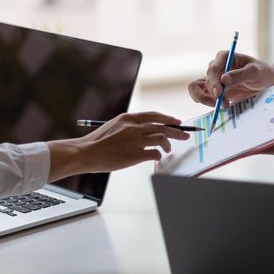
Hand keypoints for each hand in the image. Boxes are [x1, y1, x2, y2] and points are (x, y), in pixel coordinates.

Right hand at [47, 112, 189, 179]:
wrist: (86, 153)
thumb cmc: (98, 143)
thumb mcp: (114, 126)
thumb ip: (129, 126)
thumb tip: (144, 131)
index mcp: (128, 118)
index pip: (154, 115)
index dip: (168, 118)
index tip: (177, 122)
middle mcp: (134, 127)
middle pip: (162, 126)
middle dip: (177, 131)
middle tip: (186, 135)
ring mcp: (135, 140)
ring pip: (162, 139)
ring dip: (168, 144)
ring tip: (168, 149)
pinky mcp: (135, 154)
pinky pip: (155, 153)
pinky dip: (159, 155)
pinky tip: (158, 157)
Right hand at [188, 52, 273, 107]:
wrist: (264, 81)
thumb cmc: (261, 72)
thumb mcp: (255, 72)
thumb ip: (240, 75)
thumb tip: (223, 79)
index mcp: (224, 57)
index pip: (213, 68)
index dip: (214, 81)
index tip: (219, 93)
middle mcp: (216, 66)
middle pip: (207, 80)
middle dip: (213, 94)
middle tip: (223, 104)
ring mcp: (214, 77)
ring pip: (199, 88)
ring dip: (207, 99)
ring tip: (222, 105)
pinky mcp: (214, 88)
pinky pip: (199, 94)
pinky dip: (203, 101)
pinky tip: (214, 106)